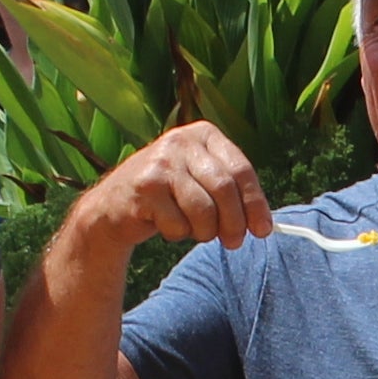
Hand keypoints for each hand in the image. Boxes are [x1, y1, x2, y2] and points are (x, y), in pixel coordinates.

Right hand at [79, 119, 273, 253]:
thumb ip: (232, 194)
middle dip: (234, 224)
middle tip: (234, 243)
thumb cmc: (168, 197)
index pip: (241, 170)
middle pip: (225, 190)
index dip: (256, 203)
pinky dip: (177, 234)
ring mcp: (161, 162)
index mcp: (204, 135)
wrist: (113, 206)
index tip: (263, 230)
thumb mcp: (201, 182)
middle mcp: (182, 141)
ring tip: (194, 231)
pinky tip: (165, 224)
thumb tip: (264, 225)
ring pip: (204, 210)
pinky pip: (178, 224)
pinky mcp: (145, 186)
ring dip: (204, 232)